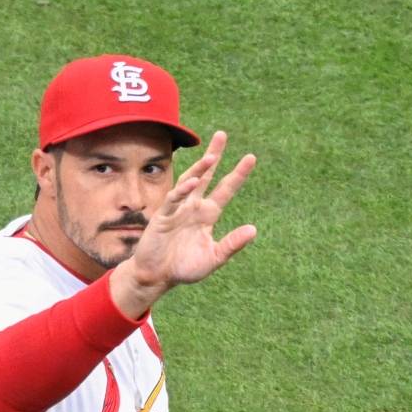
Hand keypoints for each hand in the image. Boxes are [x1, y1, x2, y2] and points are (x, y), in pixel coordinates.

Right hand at [109, 133, 256, 318]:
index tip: (250, 158)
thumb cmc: (183, 268)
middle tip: (222, 134)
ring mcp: (178, 209)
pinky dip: (182, 191)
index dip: (238, 174)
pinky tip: (193, 182)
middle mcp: (193, 207)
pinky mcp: (163, 216)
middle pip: (206, 175)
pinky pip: (173, 200)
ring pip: (189, 182)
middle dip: (214, 155)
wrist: (157, 277)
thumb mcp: (214, 258)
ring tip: (211, 157)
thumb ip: (232, 244)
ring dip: (199, 169)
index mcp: (207, 215)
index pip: (225, 189)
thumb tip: (253, 230)